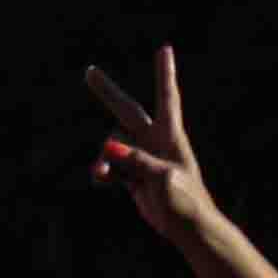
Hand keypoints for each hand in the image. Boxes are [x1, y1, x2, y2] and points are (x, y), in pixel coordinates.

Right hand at [79, 46, 221, 243]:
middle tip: (89, 73)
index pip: (167, 98)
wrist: (188, 228)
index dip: (165, 74)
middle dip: (107, 93)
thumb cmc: (185, 201)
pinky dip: (102, 172)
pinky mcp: (134, 177)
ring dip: (102, 158)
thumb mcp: (163, 178)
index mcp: (171, 137)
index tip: (164, 49)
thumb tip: (107, 149)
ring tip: (99, 174)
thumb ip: (136, 161)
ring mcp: (143, 158)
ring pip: (112, 147)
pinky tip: (99, 179)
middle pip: (127, 112)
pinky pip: (110, 167)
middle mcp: (155, 142)